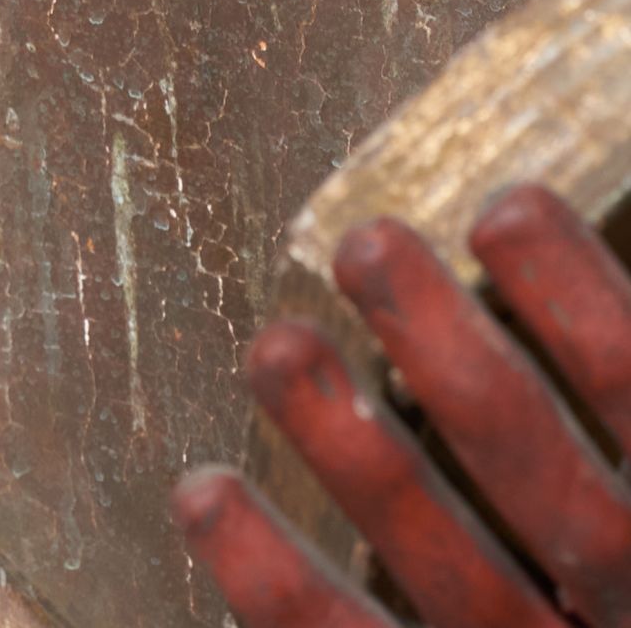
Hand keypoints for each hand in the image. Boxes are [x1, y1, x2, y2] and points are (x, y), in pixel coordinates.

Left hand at [175, 191, 630, 626]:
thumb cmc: (624, 563)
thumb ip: (615, 388)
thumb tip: (540, 233)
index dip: (582, 306)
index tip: (507, 207)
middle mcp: (628, 608)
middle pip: (546, 487)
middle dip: (454, 360)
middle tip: (368, 246)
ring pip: (449, 575)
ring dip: (354, 455)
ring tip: (276, 345)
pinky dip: (279, 582)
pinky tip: (207, 494)